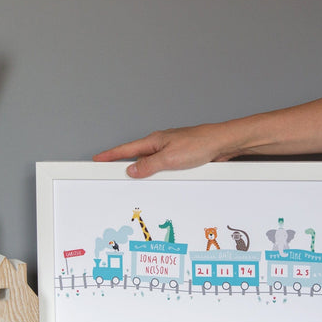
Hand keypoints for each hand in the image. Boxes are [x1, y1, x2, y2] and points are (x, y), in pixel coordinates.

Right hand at [93, 122, 242, 177]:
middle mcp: (161, 144)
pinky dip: (161, 173)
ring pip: (153, 164)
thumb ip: (149, 165)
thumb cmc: (200, 144)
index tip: (98, 159)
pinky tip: (163, 180)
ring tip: (138, 181)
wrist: (223, 143)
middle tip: (112, 173)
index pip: (127, 149)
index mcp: (154, 141)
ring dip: (146, 172)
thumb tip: (132, 170)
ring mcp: (172, 151)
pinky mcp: (182, 158)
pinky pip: (165, 167)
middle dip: (126, 166)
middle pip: (138, 157)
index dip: (111, 155)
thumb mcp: (170, 158)